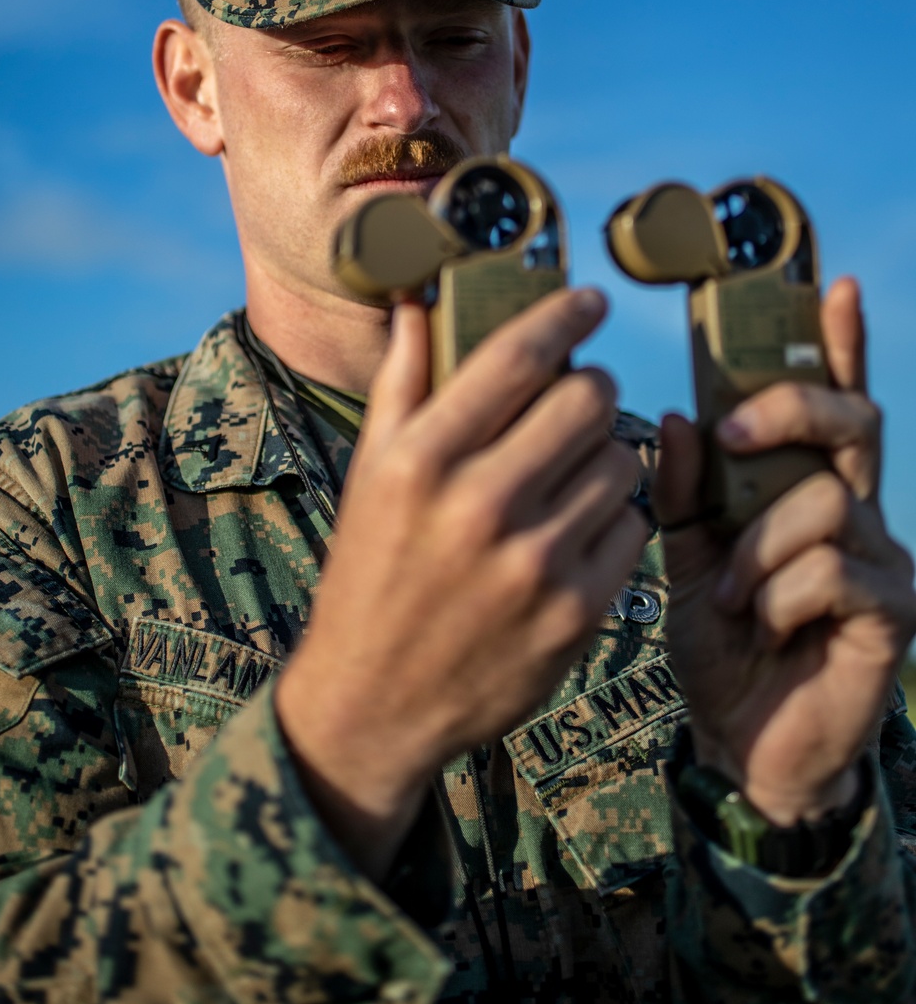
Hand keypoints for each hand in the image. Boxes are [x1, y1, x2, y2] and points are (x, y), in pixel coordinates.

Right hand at [275, 288, 646, 879]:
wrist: (374, 704)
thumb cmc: (371, 571)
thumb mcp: (370, 473)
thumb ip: (403, 381)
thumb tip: (418, 298)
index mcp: (421, 461)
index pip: (517, 357)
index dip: (564, 315)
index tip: (590, 301)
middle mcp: (478, 506)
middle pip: (587, 399)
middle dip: (590, 386)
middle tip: (578, 396)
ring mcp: (533, 564)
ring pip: (620, 462)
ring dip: (604, 455)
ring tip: (569, 473)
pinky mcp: (575, 614)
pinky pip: (633, 528)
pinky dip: (614, 521)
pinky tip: (576, 530)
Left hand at [656, 277, 915, 826]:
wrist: (744, 743)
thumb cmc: (721, 641)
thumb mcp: (688, 556)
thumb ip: (685, 490)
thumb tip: (681, 416)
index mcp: (804, 488)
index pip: (831, 402)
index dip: (839, 344)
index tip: (830, 286)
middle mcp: (857, 511)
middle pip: (852, 422)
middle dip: (790, 411)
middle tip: (734, 436)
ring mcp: (883, 559)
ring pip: (826, 501)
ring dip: (761, 547)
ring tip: (732, 597)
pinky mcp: (893, 610)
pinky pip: (833, 570)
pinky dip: (780, 594)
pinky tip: (762, 625)